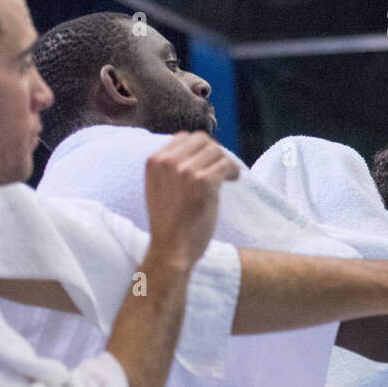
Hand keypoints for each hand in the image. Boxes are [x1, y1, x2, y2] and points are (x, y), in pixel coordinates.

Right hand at [144, 132, 239, 267]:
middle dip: (214, 153)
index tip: (208, 161)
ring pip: (216, 151)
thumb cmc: (168, 222)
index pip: (184, 137)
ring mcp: (185, 171)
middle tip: (221, 168)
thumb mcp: (158, 187)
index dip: (200, 148)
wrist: (171, 249)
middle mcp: (167, 162)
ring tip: (227, 177)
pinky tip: (233, 180)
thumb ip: (170, 167)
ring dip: (225, 162)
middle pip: (202, 140)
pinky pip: (226, 164)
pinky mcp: (203, 182)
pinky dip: (233, 171)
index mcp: (154, 161)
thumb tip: (194, 149)